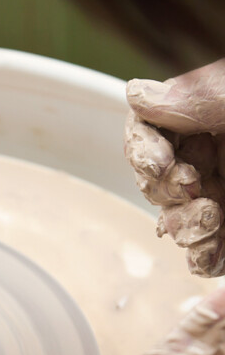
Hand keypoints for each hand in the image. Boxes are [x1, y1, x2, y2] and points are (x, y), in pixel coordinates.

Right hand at [125, 59, 224, 275]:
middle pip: (156, 181)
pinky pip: (205, 253)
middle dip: (165, 193)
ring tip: (210, 223)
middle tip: (192, 191)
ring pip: (176, 221)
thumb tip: (137, 94)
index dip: (143, 151)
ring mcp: (219, 195)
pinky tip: (209, 256)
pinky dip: (203, 259)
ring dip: (184, 230)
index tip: (161, 164)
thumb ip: (196, 97)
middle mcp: (209, 155)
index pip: (147, 132)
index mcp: (205, 116)